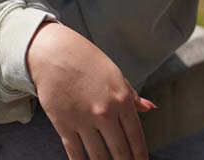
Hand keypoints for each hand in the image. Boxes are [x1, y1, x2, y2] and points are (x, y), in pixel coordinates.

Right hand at [27, 22, 150, 159]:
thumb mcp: (115, 74)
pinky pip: (75, 152)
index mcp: (122, 99)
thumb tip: (149, 108)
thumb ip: (132, 96)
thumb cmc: (87, 60)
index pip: (136, 136)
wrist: (55, 54)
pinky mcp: (64, 125)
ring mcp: (83, 121)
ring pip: (98, 156)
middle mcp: (105, 113)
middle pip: (119, 150)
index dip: (140, 154)